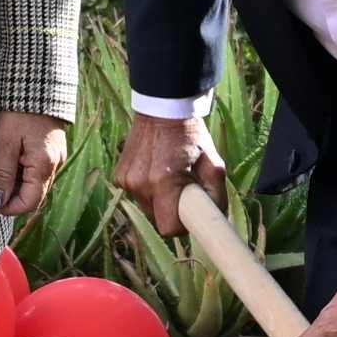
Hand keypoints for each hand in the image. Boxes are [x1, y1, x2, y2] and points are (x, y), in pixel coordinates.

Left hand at [0, 109, 68, 218]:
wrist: (38, 84)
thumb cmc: (20, 110)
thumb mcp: (5, 142)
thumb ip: (2, 175)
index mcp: (44, 165)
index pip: (29, 203)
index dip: (8, 208)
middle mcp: (55, 165)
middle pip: (33, 196)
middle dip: (9, 195)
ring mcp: (55, 158)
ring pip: (33, 184)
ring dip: (13, 183)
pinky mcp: (52, 151)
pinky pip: (36, 171)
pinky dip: (20, 171)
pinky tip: (6, 158)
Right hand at [115, 109, 227, 241]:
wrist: (162, 108)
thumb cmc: (191, 135)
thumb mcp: (213, 162)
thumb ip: (216, 194)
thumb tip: (215, 218)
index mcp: (164, 182)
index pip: (169, 228)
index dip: (182, 225)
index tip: (190, 213)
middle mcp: (140, 184)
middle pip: (158, 219)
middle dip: (172, 210)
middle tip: (183, 189)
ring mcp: (126, 180)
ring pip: (147, 207)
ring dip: (159, 199)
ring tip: (169, 175)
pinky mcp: (119, 176)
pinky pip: (136, 194)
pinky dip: (146, 189)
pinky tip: (154, 169)